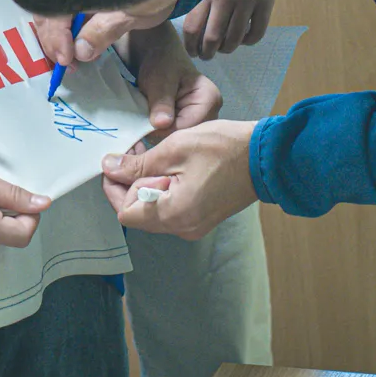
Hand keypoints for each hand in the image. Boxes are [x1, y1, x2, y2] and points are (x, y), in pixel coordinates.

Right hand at [32, 9, 166, 66]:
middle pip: (46, 11)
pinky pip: (62, 11)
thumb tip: (79, 51)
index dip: (55, 36)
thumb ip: (104, 31)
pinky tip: (74, 45)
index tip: (66, 59)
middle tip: (66, 64)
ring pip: (51, 12)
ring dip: (57, 37)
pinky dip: (63, 30)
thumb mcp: (131, 13)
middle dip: (53, 40)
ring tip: (70, 59)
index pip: (53, 10)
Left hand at [101, 120, 257, 240]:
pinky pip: (171, 208)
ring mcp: (194, 225)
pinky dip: (163, 189)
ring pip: (154, 210)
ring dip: (146, 185)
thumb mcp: (173, 148)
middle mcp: (182, 228)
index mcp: (174, 215)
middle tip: (134, 153)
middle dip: (130, 185)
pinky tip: (168, 166)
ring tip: (152, 155)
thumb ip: (138, 163)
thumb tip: (109, 167)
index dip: (115, 187)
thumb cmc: (222, 149)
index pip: (125, 212)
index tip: (116, 162)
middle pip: (138, 214)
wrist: (266, 157)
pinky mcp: (202, 218)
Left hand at [130, 25, 221, 135]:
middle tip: (142, 126)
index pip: (189, 127)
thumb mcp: (159, 80)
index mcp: (210, 99)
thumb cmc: (161, 61)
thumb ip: (161, 101)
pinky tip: (149, 125)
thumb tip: (161, 124)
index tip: (145, 127)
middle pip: (186, 136)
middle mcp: (210, 113)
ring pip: (179, 139)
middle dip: (164, 133)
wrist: (155, 55)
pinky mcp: (188, 123)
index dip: (166, 130)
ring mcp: (199, 120)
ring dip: (160, 133)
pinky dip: (160, 133)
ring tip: (145, 123)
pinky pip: (174, 136)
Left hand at [179, 0, 279, 58]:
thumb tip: (190, 24)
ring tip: (224, 48)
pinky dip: (247, 42)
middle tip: (206, 55)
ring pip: (234, 39)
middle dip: (206, 52)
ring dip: (226, 50)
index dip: (189, 44)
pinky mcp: (267, 5)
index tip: (191, 51)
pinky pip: (256, 34)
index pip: (192, 26)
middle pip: (212, 38)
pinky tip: (243, 37)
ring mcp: (248, 2)